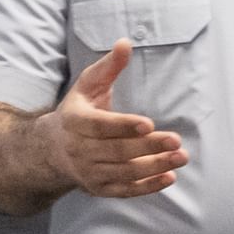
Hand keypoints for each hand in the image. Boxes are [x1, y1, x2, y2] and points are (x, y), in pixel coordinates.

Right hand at [39, 43, 188, 198]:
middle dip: (148, 147)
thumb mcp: (88, 85)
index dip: (124, 126)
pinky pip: (125, 190)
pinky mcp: (98, 188)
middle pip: (116, 150)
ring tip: (181, 157)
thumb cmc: (79, 110)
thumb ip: (108, 66)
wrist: (53, 149)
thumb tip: (125, 43)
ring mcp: (88, 171)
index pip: (100, 126)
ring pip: (123, 171)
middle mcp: (78, 149)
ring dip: (154, 166)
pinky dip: (147, 186)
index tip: (149, 123)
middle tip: (176, 141)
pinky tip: (169, 176)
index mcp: (74, 121)